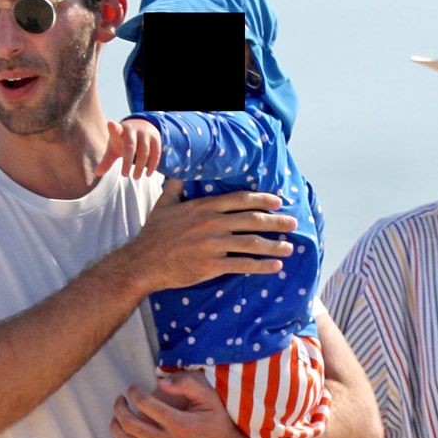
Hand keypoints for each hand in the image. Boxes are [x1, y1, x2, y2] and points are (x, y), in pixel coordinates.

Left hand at [97, 118, 161, 179]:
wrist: (143, 126)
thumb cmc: (124, 141)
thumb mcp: (114, 148)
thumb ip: (107, 160)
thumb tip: (97, 173)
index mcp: (120, 130)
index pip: (116, 129)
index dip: (113, 128)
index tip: (111, 125)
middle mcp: (133, 130)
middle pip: (130, 146)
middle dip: (127, 162)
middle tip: (124, 176)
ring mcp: (145, 134)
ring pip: (144, 151)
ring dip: (140, 166)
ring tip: (135, 177)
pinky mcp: (156, 139)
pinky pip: (155, 153)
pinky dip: (152, 165)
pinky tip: (148, 174)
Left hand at [111, 371, 250, 437]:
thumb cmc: (219, 425)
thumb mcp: (210, 399)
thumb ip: (187, 384)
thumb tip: (160, 382)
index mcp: (180, 424)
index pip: (145, 404)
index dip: (134, 393)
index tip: (133, 389)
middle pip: (129, 424)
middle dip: (119, 407)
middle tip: (120, 400)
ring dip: (115, 428)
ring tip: (116, 419)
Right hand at [120, 178, 295, 296]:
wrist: (144, 262)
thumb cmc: (154, 234)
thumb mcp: (164, 203)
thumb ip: (176, 186)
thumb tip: (178, 170)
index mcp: (204, 207)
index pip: (240, 200)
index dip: (262, 199)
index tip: (278, 201)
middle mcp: (212, 223)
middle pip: (251, 220)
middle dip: (276, 221)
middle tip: (293, 223)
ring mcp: (212, 245)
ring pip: (251, 243)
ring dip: (273, 245)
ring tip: (289, 248)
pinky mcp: (211, 265)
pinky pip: (242, 265)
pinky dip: (261, 266)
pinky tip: (275, 267)